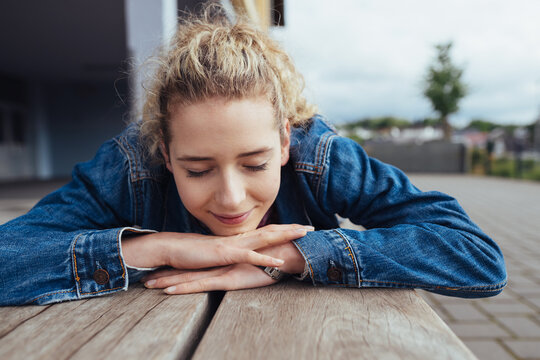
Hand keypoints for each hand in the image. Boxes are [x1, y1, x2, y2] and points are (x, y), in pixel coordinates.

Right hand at [122, 224, 310, 269]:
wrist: (171, 247)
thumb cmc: (191, 252)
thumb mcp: (215, 253)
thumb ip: (229, 252)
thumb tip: (239, 253)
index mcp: (238, 238)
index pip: (265, 231)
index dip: (283, 229)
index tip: (299, 228)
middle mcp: (238, 238)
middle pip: (270, 230)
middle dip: (291, 229)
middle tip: (311, 227)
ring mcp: (233, 245)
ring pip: (265, 238)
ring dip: (285, 236)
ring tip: (303, 234)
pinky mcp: (225, 254)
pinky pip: (250, 257)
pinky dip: (266, 259)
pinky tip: (281, 263)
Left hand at [142, 264, 276, 293]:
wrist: (286, 252)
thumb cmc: (274, 258)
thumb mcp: (255, 263)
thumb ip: (245, 264)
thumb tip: (239, 268)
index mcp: (223, 261)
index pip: (196, 267)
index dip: (177, 270)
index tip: (160, 273)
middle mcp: (218, 264)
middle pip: (186, 272)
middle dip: (165, 275)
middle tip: (145, 281)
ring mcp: (220, 270)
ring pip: (188, 279)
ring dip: (167, 281)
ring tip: (147, 286)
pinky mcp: (227, 278)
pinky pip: (201, 285)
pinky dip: (184, 288)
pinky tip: (168, 291)